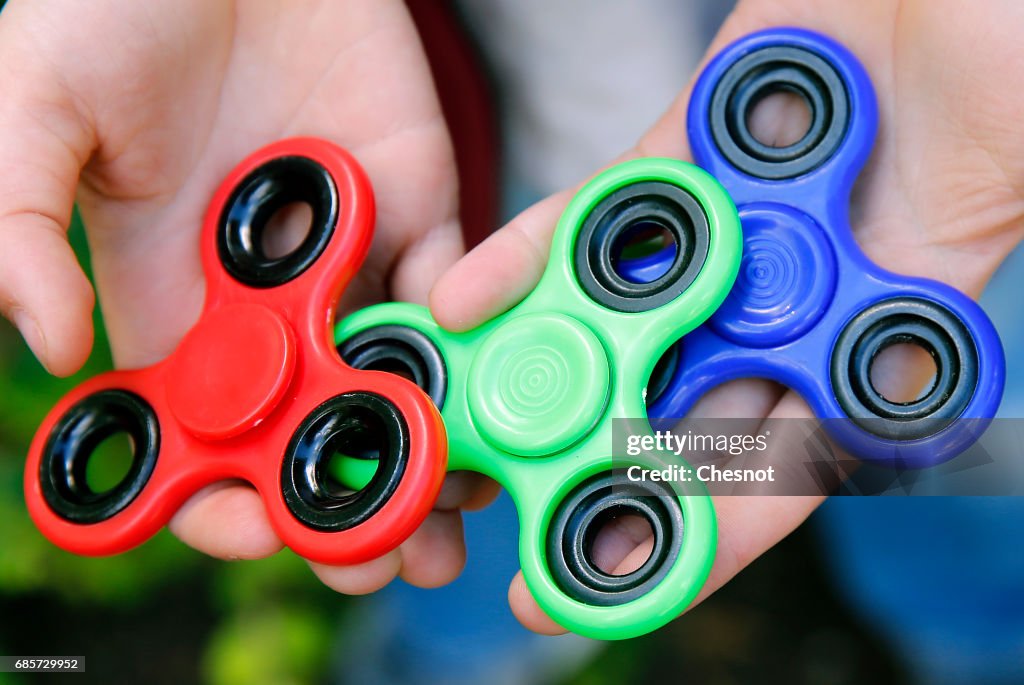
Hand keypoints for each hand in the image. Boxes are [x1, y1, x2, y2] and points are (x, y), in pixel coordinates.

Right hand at [0, 0, 482, 591]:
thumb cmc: (113, 8)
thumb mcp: (33, 112)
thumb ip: (20, 229)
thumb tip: (50, 351)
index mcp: (173, 300)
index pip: (201, 426)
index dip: (219, 489)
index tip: (245, 524)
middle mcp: (267, 298)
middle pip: (310, 426)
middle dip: (344, 499)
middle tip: (380, 559)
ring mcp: (347, 257)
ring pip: (392, 377)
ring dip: (422, 450)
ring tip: (449, 514)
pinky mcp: (417, 204)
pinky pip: (452, 285)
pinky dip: (466, 342)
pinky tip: (480, 397)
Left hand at [430, 0, 1023, 632]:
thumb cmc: (1007, 53)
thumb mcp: (1010, 178)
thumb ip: (950, 287)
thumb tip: (913, 381)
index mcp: (880, 329)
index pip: (780, 465)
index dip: (697, 538)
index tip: (612, 586)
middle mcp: (793, 291)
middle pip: (677, 406)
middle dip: (595, 471)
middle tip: (511, 524)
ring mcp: (730, 224)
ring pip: (620, 318)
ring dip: (542, 371)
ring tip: (464, 422)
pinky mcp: (683, 147)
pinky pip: (598, 213)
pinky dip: (534, 255)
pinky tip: (470, 298)